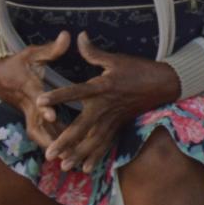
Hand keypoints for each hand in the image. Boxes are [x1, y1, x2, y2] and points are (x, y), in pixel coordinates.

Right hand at [0, 31, 71, 149]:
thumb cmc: (19, 63)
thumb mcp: (32, 53)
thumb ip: (52, 48)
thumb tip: (68, 36)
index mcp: (30, 88)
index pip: (37, 101)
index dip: (45, 109)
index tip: (54, 116)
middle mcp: (29, 105)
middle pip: (37, 126)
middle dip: (48, 138)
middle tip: (63, 150)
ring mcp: (29, 113)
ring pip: (39, 134)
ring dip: (51, 145)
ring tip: (68, 158)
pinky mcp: (33, 118)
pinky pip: (42, 133)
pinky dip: (52, 142)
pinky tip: (68, 153)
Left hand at [34, 34, 180, 172]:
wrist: (164, 83)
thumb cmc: (139, 69)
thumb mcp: (116, 59)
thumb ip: (94, 52)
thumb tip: (79, 36)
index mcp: (101, 87)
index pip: (75, 92)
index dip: (57, 95)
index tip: (39, 100)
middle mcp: (105, 106)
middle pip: (82, 126)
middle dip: (65, 141)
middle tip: (50, 154)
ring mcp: (113, 118)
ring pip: (93, 140)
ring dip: (78, 154)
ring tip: (64, 166)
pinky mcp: (120, 125)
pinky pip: (106, 143)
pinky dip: (96, 156)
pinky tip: (85, 168)